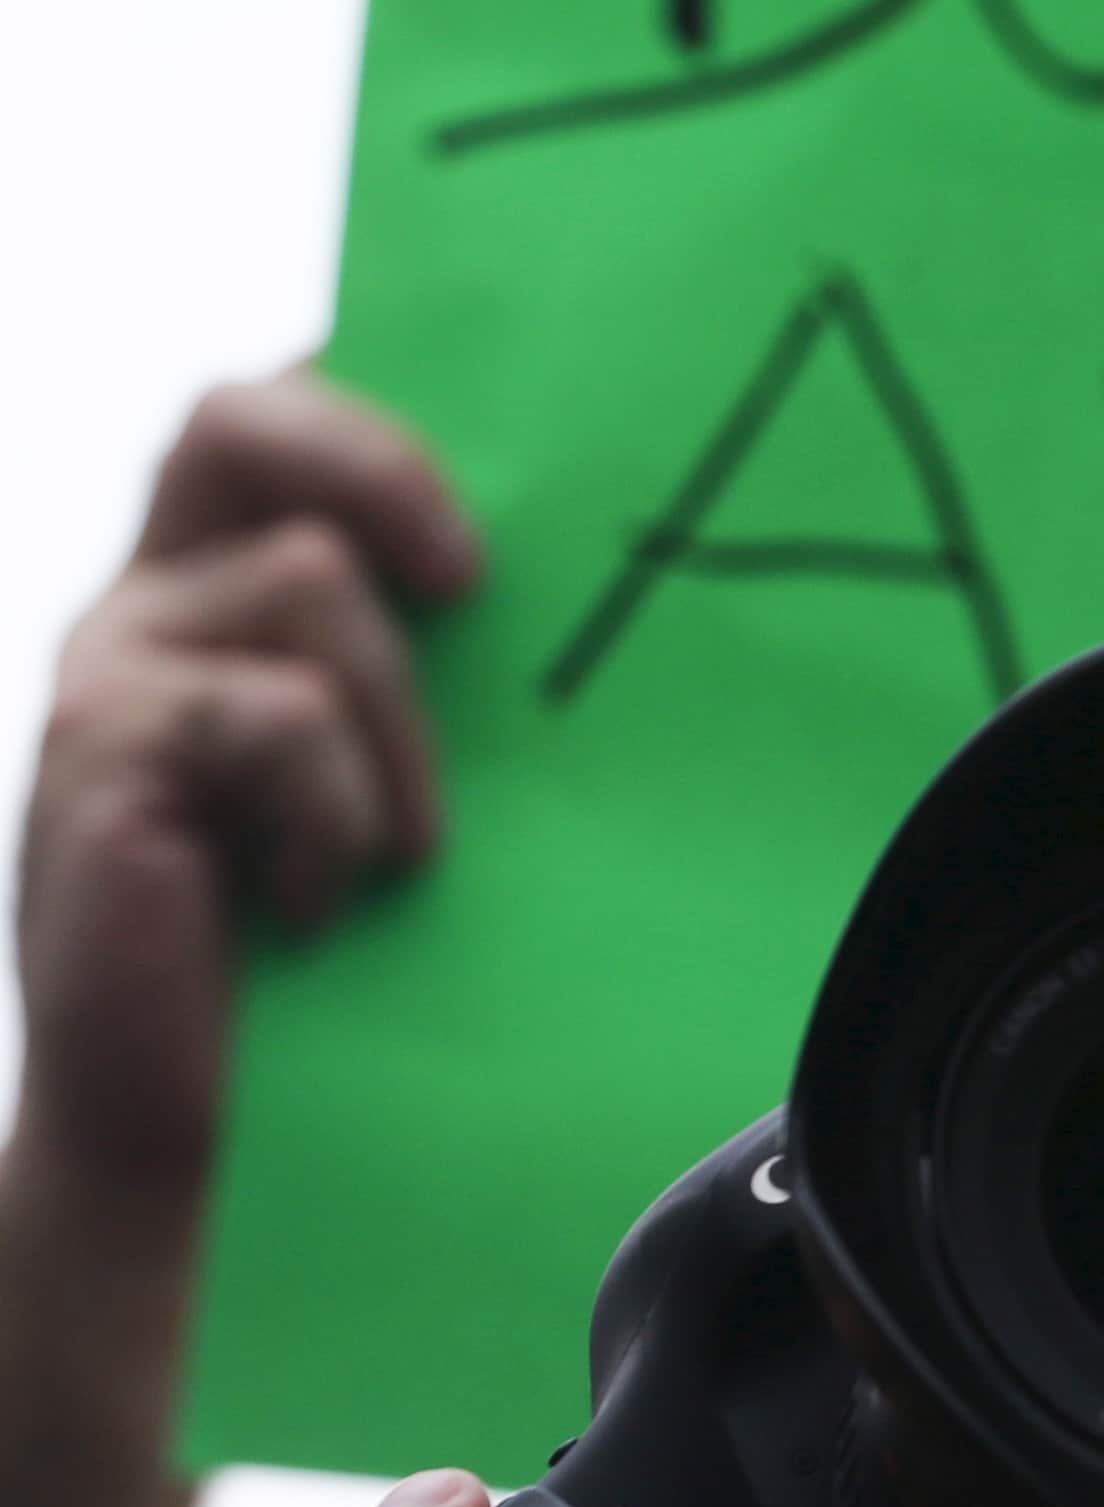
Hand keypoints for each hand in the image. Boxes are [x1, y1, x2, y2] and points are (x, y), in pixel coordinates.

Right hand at [31, 371, 473, 1183]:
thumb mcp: (388, 783)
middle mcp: (147, 596)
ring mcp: (108, 664)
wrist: (187, 1113)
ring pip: (311, 583)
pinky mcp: (96, 746)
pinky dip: (336, 818)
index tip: (495, 453)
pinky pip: (281, 716)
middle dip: (379, 462)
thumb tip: (603, 611)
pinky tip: (318, 906)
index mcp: (216, 584)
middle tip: (471, 578)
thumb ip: (432, 683)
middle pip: (237, 417)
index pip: (270, 415)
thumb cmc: (316, 947)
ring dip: (397, 730)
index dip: (365, 394)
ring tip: (399, 856)